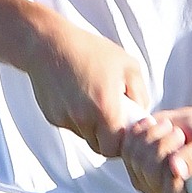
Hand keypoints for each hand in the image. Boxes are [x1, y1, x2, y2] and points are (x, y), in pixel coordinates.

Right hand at [25, 16, 148, 155]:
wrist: (49, 44)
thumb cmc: (90, 51)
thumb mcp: (128, 65)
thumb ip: (140, 94)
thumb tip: (142, 115)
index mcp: (105, 109)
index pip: (115, 149)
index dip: (121, 144)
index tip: (125, 130)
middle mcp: (83, 119)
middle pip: (99, 146)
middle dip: (107, 137)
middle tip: (112, 117)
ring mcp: (65, 119)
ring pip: (84, 136)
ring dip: (92, 127)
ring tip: (94, 100)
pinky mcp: (52, 116)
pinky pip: (70, 125)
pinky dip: (77, 117)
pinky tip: (78, 95)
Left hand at [120, 106, 191, 192]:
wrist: (189, 127)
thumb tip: (176, 169)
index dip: (173, 172)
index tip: (183, 147)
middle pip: (150, 171)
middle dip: (164, 143)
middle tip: (178, 133)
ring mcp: (143, 182)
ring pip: (137, 156)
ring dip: (153, 134)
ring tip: (169, 128)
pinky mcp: (129, 165)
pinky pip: (127, 146)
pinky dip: (140, 131)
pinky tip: (153, 126)